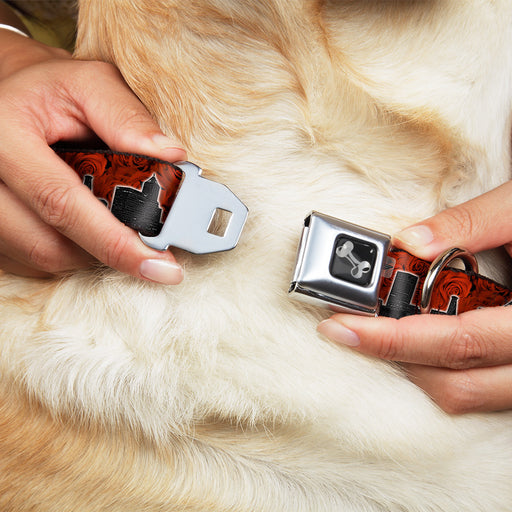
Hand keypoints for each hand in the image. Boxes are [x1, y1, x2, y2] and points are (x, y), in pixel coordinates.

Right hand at [0, 30, 185, 282]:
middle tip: (149, 249)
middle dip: (108, 251)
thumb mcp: (90, 84)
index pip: (61, 203)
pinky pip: (31, 261)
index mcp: (3, 135)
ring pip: (42, 258)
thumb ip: (128, 117)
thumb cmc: (51, 90)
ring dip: (89, 252)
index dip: (115, 242)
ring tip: (113, 224)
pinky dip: (68, 251)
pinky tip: (83, 227)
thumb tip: (172, 157)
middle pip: (49, 245)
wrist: (8, 96)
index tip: (161, 267)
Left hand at [318, 180, 511, 413]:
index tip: (341, 327)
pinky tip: (421, 339)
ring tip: (379, 332)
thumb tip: (409, 241)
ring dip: (416, 368)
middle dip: (393, 357)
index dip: (392, 339)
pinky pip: (482, 390)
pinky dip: (444, 370)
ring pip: (469, 395)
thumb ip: (472, 223)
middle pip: (456, 383)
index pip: (457, 341)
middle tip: (348, 328)